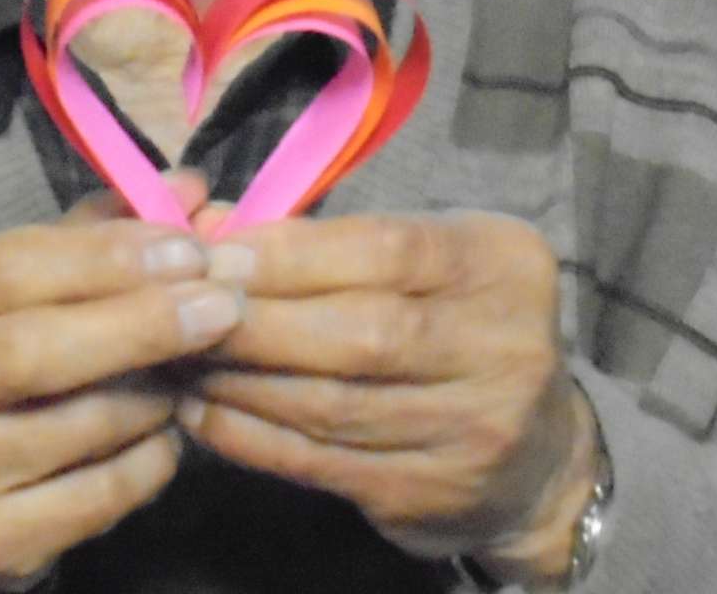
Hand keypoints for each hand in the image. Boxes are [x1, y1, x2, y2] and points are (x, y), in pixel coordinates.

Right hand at [0, 175, 240, 590]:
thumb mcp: (15, 278)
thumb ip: (97, 235)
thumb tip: (192, 191)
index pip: (9, 266)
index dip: (106, 258)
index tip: (187, 248)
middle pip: (35, 350)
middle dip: (143, 324)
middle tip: (223, 306)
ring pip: (77, 426)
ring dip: (156, 394)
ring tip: (191, 371)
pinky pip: (94, 495)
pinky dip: (149, 459)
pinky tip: (165, 433)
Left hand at [176, 211, 597, 575]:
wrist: (541, 460)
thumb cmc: (459, 326)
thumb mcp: (428, 260)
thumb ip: (331, 241)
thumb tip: (207, 223)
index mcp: (500, 264)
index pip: (389, 250)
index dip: (292, 255)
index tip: (215, 253)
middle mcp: (502, 346)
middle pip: (361, 333)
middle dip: (255, 320)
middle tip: (179, 308)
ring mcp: (471, 429)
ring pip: (331, 403)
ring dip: (238, 380)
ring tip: (175, 356)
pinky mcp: (428, 493)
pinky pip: (319, 461)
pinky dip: (249, 437)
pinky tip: (200, 413)